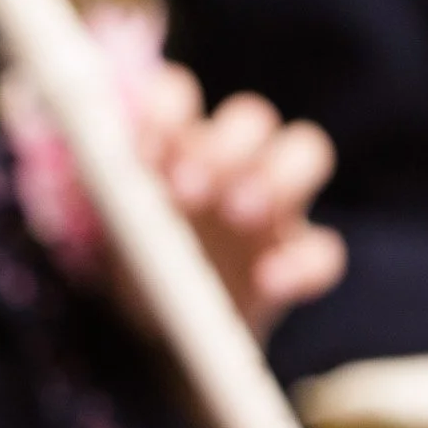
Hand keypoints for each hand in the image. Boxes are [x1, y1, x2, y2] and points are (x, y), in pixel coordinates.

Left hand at [127, 73, 345, 333]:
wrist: (166, 329)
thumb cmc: (142, 261)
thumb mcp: (119, 231)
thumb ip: (118, 195)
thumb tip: (104, 163)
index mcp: (179, 145)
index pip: (178, 98)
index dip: (165, 114)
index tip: (145, 155)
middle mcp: (232, 163)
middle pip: (251, 118)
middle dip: (223, 146)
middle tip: (190, 193)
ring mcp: (274, 207)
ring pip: (306, 150)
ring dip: (276, 175)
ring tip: (240, 213)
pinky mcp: (298, 260)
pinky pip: (323, 249)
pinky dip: (302, 262)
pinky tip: (270, 281)